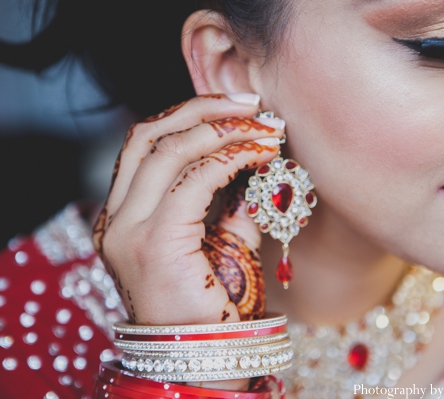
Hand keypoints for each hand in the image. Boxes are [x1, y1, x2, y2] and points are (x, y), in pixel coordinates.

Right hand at [92, 94, 283, 329]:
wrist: (199, 358)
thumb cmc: (210, 306)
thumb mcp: (222, 244)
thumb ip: (233, 204)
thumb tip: (261, 163)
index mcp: (123, 216)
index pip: (145, 144)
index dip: (190, 116)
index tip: (237, 110)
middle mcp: (116, 219)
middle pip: (149, 133)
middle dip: (203, 109)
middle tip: (251, 104)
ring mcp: (127, 230)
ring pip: (168, 149)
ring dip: (222, 130)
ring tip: (263, 128)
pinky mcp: (154, 242)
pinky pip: (193, 180)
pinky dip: (230, 158)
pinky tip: (259, 154)